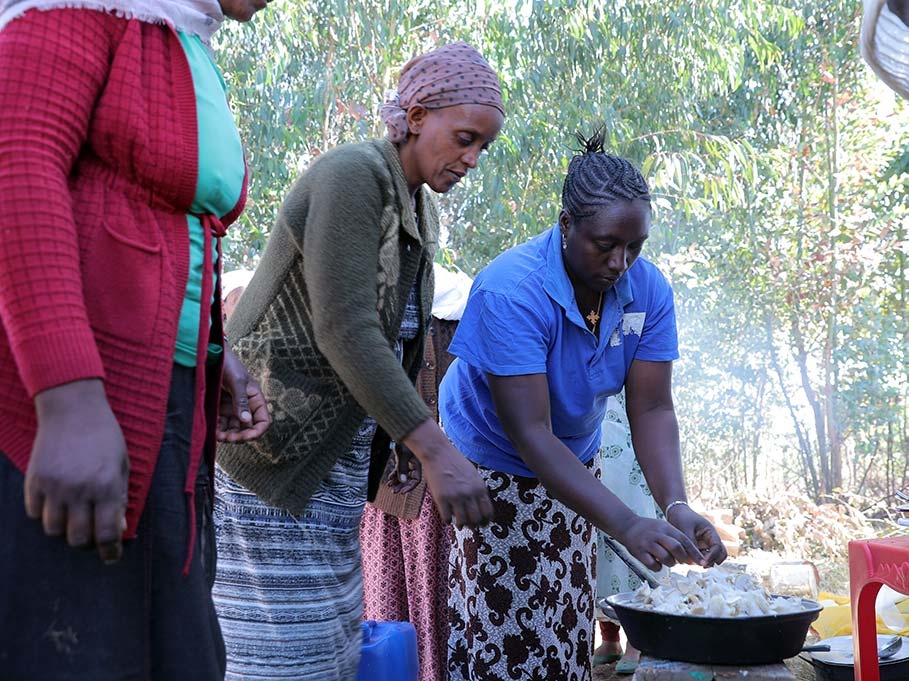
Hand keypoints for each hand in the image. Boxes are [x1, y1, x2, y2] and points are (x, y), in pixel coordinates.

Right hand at [27, 379, 128, 562]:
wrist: (73, 410)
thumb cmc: (104, 438)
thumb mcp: (121, 466)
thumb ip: (119, 498)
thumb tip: (117, 530)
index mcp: (106, 487)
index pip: (107, 534)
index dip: (110, 552)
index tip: (112, 558)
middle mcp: (80, 491)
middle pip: (78, 539)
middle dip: (87, 543)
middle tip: (92, 537)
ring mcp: (54, 487)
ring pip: (54, 531)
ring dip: (65, 529)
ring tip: (73, 517)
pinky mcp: (34, 481)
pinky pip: (35, 514)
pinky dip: (45, 515)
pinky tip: (56, 503)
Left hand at [217, 345, 269, 441]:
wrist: (211, 355)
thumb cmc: (228, 364)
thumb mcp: (237, 381)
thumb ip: (241, 400)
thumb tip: (246, 420)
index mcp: (255, 399)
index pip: (262, 421)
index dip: (257, 431)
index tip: (246, 437)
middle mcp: (245, 406)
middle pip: (247, 428)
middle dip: (239, 436)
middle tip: (228, 438)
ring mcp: (232, 408)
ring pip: (233, 429)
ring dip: (226, 435)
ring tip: (217, 435)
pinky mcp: (220, 409)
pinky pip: (220, 424)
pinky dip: (217, 429)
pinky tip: (211, 429)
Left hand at [386, 443, 421, 493]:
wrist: (403, 429)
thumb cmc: (406, 439)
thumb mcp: (402, 454)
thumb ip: (402, 468)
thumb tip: (401, 481)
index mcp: (419, 464)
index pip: (416, 480)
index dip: (409, 487)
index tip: (402, 492)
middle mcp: (415, 464)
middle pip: (409, 479)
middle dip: (401, 486)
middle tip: (394, 491)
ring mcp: (409, 462)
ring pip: (404, 475)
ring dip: (397, 481)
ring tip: (390, 485)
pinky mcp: (403, 459)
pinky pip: (400, 470)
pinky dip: (395, 474)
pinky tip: (390, 478)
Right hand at [402, 419, 492, 527]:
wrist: (439, 453)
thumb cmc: (456, 463)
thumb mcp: (473, 475)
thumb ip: (478, 491)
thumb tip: (479, 508)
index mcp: (480, 488)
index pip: (488, 512)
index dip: (485, 521)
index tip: (482, 523)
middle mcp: (469, 494)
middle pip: (476, 519)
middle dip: (474, 525)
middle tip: (470, 526)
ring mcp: (455, 497)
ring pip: (462, 522)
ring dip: (461, 524)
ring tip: (459, 523)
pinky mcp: (441, 499)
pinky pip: (447, 518)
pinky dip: (448, 520)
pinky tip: (447, 516)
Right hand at [616, 516, 705, 571]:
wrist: (627, 525)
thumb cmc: (649, 529)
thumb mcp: (663, 527)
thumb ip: (676, 538)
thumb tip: (692, 556)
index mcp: (665, 527)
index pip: (684, 540)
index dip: (694, 552)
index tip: (702, 562)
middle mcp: (657, 534)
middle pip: (676, 548)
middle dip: (683, 558)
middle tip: (684, 563)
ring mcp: (647, 543)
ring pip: (666, 558)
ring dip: (670, 563)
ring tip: (668, 561)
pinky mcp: (639, 553)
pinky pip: (653, 565)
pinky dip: (657, 567)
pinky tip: (655, 562)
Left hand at [665, 503, 727, 565]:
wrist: (675, 512)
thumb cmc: (681, 517)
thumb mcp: (685, 530)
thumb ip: (691, 545)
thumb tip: (695, 561)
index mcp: (711, 532)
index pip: (718, 546)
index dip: (712, 556)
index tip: (703, 563)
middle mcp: (711, 539)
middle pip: (721, 554)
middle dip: (713, 561)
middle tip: (701, 565)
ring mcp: (706, 544)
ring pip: (713, 557)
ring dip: (706, 562)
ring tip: (693, 562)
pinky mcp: (699, 548)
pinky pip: (703, 557)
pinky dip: (699, 560)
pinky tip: (689, 559)